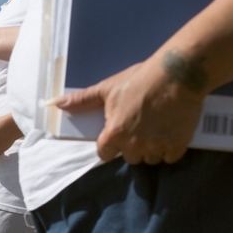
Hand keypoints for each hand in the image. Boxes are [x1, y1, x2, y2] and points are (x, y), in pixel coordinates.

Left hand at [53, 58, 205, 164]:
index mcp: (114, 134)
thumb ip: (82, 101)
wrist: (177, 73)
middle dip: (133, 146)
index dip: (110, 144)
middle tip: (140, 126)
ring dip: (152, 148)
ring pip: (151, 158)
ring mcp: (157, 147)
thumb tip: (55, 104)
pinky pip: (170, 157)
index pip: (105, 154)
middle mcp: (134, 146)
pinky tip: (171, 131)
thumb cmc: (139, 80)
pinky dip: (171, 148)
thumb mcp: (107, 88)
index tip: (117, 133)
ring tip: (157, 128)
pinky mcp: (177, 146)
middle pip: (130, 157)